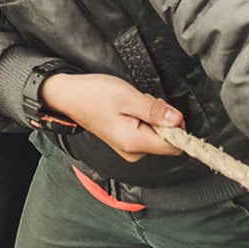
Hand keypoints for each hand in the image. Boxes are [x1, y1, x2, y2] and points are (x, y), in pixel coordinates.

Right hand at [40, 72, 184, 160]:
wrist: (70, 96)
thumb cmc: (94, 94)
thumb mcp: (127, 97)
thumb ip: (155, 111)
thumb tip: (178, 120)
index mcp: (135, 143)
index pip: (174, 146)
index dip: (178, 127)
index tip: (167, 110)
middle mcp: (134, 152)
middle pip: (167, 140)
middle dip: (163, 118)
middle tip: (143, 102)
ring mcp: (130, 148)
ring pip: (158, 135)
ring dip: (153, 116)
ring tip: (133, 103)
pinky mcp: (127, 141)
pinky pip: (147, 132)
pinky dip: (144, 118)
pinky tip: (130, 107)